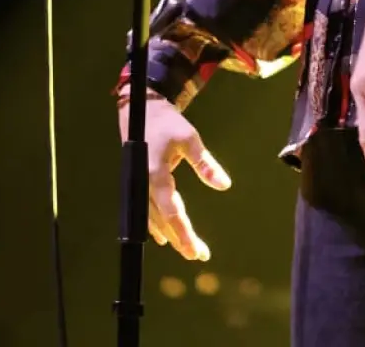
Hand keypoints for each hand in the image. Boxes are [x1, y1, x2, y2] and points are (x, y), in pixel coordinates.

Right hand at [118, 91, 231, 259]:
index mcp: (156, 176)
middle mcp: (145, 187)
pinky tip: (164, 236)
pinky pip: (148, 212)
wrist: (141, 109)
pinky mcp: (139, 184)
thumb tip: (224, 185)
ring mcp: (139, 186)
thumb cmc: (166, 122)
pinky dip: (158, 225)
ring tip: (187, 248)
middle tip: (198, 255)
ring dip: (170, 235)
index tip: (197, 252)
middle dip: (180, 240)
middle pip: (163, 222)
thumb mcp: (189, 138)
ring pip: (154, 220)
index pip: (172, 214)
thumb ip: (205, 164)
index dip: (184, 234)